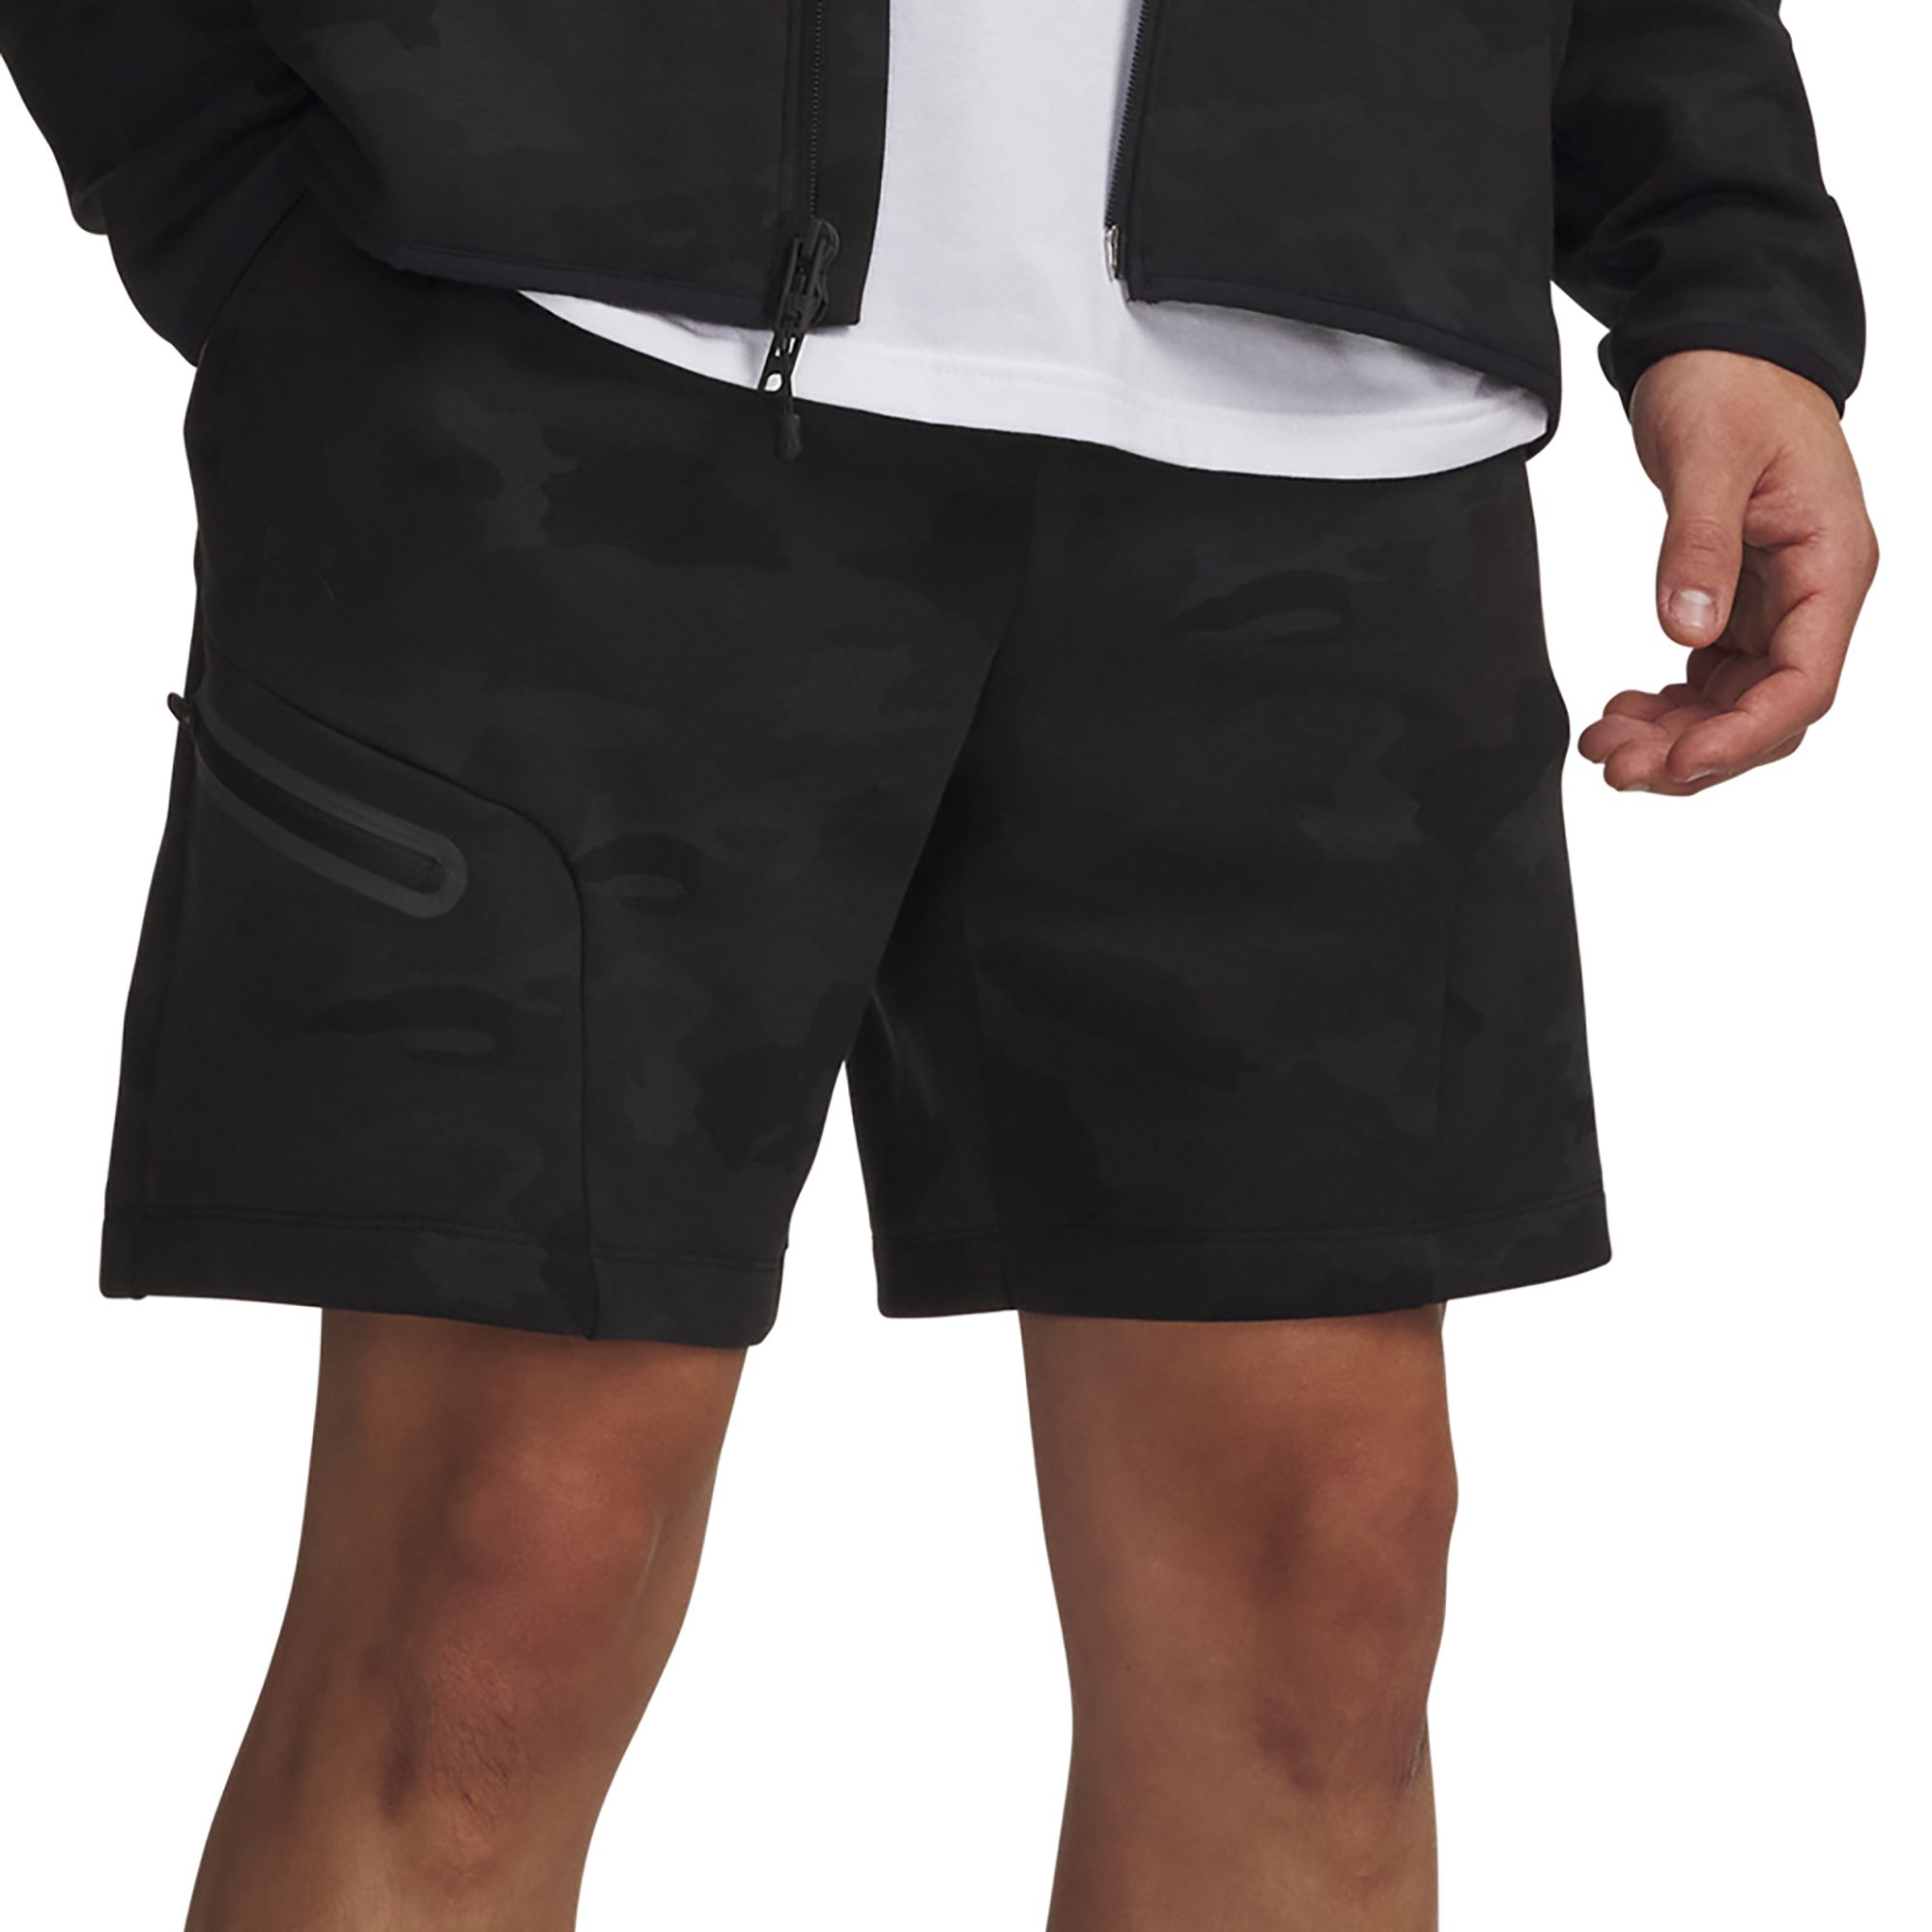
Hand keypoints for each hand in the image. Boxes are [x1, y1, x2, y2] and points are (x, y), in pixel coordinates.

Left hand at [1579, 350, 1877, 793]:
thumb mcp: (1708, 456)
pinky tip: (1623, 707)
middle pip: (1768, 710)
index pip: (1805, 683)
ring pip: (1736, 703)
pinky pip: (1713, 678)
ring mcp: (1779, 602)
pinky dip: (1670, 704)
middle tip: (1614, 765)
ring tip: (1602, 743)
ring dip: (1673, 735)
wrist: (1721, 345)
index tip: (1677, 762)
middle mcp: (1815, 594)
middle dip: (1694, 750)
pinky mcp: (1742, 601)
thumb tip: (1686, 631)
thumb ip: (1698, 544)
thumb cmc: (1729, 383)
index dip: (1743, 735)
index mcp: (1832, 564)